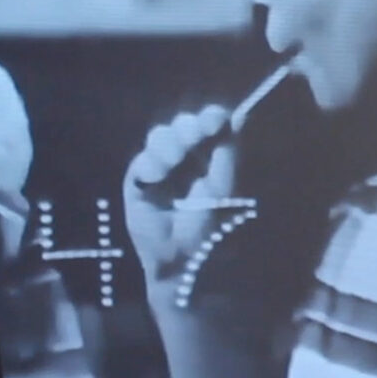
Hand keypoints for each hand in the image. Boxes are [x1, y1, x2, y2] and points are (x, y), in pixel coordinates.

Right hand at [123, 105, 236, 281]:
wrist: (188, 261)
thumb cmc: (213, 227)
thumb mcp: (225, 185)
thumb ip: (228, 151)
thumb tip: (238, 115)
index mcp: (207, 158)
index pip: (205, 127)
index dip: (208, 118)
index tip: (215, 117)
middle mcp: (183, 160)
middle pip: (180, 126)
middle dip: (187, 126)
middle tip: (196, 132)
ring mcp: (160, 171)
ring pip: (159, 137)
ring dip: (169, 142)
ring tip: (177, 159)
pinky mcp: (138, 185)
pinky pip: (141, 163)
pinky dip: (151, 164)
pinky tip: (159, 173)